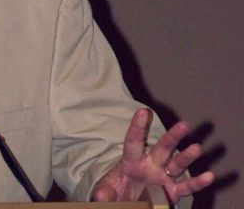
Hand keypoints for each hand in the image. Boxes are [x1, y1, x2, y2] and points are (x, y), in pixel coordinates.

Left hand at [92, 108, 214, 203]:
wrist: (126, 204)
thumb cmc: (114, 193)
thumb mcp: (106, 191)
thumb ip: (104, 193)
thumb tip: (101, 197)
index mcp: (131, 162)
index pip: (133, 142)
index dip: (137, 127)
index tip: (142, 111)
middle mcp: (150, 166)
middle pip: (162, 148)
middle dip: (172, 137)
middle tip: (184, 124)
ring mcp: (162, 178)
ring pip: (176, 165)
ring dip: (187, 157)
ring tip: (197, 147)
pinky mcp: (171, 193)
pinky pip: (185, 188)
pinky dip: (197, 183)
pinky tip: (209, 176)